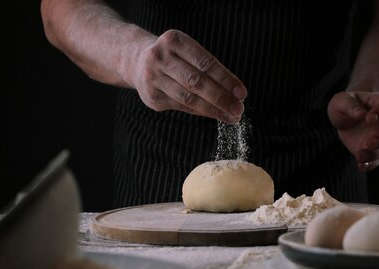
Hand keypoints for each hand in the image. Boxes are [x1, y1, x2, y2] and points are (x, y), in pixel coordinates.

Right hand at [130, 29, 246, 123]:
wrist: (136, 61)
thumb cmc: (173, 56)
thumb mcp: (187, 51)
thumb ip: (207, 68)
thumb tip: (234, 93)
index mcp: (174, 41)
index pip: (205, 63)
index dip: (226, 79)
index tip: (242, 93)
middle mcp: (160, 57)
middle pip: (197, 82)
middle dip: (221, 98)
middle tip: (238, 109)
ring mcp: (153, 78)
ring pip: (189, 98)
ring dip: (213, 109)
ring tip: (230, 116)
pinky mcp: (152, 96)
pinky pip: (182, 107)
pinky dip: (201, 112)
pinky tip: (214, 114)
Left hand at [327, 91, 378, 171]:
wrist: (342, 118)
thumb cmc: (345, 104)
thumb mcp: (342, 101)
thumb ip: (351, 106)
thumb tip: (362, 114)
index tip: (369, 119)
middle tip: (371, 142)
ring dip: (375, 153)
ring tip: (360, 155)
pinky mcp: (372, 150)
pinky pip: (376, 160)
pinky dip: (370, 164)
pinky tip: (361, 166)